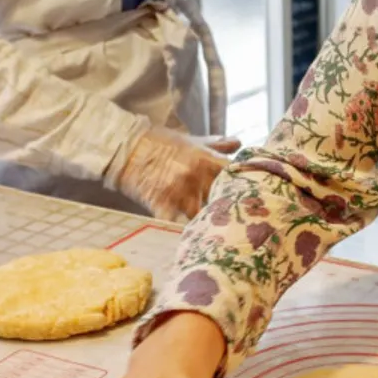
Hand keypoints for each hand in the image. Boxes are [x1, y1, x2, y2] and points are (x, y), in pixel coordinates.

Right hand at [111, 129, 241, 220]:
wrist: (127, 147)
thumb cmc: (160, 143)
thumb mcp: (191, 140)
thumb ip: (217, 144)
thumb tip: (239, 144)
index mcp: (206, 160)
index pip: (235, 176)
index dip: (246, 186)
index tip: (251, 195)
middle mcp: (195, 177)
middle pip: (222, 199)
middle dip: (229, 208)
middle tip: (236, 218)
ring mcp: (178, 193)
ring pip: (201, 216)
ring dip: (206, 222)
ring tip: (215, 232)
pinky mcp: (160, 206)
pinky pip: (175, 225)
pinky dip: (181, 231)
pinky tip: (189, 237)